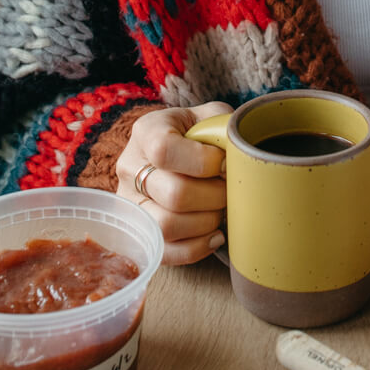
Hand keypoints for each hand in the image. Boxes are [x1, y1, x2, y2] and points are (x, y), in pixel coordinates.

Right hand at [115, 103, 228, 264]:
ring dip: (206, 222)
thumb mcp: (209, 117)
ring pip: (167, 227)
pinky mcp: (139, 232)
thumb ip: (224, 127)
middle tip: (229, 189)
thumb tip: (238, 153)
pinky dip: (197, 248)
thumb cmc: (197, 134)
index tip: (224, 163)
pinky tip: (214, 234)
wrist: (175, 147)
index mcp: (147, 132)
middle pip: (174, 194)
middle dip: (214, 196)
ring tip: (220, 209)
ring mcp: (131, 203)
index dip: (203, 161)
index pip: (164, 151)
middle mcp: (130, 168)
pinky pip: (165, 252)